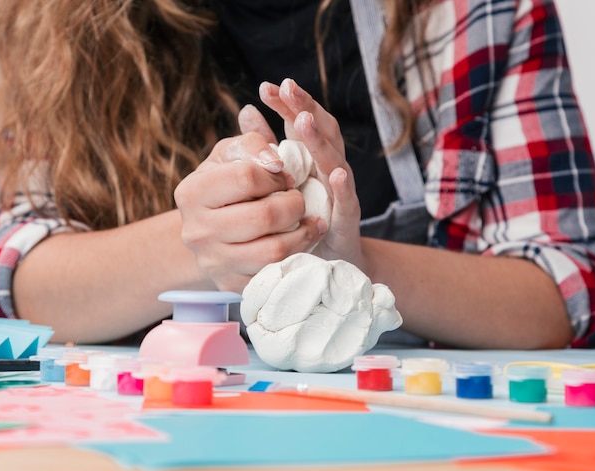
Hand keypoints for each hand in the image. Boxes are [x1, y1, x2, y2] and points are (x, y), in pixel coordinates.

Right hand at [174, 132, 326, 292]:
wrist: (210, 230)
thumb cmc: (226, 184)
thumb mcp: (231, 155)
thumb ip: (252, 144)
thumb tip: (276, 163)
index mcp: (192, 192)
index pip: (247, 177)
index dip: (276, 176)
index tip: (284, 178)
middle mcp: (196, 231)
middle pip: (264, 217)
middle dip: (294, 204)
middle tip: (298, 200)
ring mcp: (213, 263)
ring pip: (273, 251)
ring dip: (302, 233)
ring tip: (308, 222)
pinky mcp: (231, 286)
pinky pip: (274, 275)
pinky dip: (297, 257)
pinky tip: (302, 243)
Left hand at [239, 78, 363, 269]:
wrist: (330, 260)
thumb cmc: (304, 216)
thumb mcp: (282, 178)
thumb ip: (268, 146)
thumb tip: (247, 110)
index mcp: (313, 157)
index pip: (304, 122)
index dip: (288, 104)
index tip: (267, 87)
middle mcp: (329, 169)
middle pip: (323, 132)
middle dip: (306, 108)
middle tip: (287, 88)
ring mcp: (340, 193)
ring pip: (334, 161)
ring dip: (320, 141)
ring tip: (303, 121)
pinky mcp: (346, 220)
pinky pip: (347, 202)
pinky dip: (343, 188)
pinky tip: (335, 174)